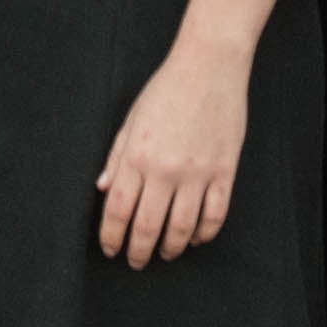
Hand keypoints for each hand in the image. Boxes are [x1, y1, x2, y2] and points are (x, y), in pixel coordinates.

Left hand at [88, 38, 250, 269]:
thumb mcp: (131, 120)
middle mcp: (165, 169)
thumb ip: (116, 157)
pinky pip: (215, 215)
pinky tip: (195, 238)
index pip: (117, 210)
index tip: (111, 249)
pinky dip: (204, 234)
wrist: (209, 65)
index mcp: (136, 156)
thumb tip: (102, 189)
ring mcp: (198, 172)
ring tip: (165, 253)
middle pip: (147, 227)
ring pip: (182, 228)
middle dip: (138, 251)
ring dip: (170, 248)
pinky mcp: (224, 171)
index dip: (111, 236)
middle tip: (135, 261)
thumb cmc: (166, 89)